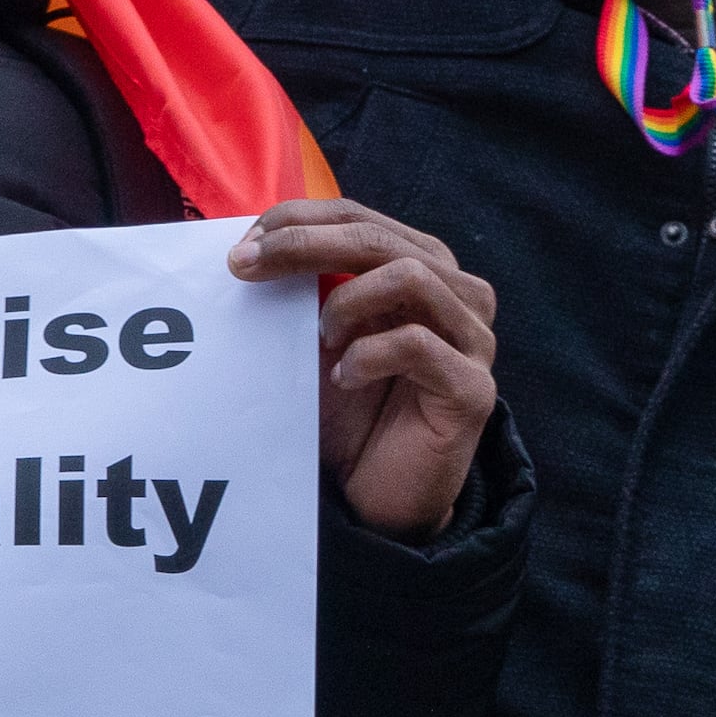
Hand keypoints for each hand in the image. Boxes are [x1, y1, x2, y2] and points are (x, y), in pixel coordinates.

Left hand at [235, 199, 498, 539]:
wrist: (378, 498)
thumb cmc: (349, 413)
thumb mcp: (318, 340)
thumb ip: (305, 291)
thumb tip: (249, 247)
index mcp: (421, 269)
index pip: (361, 218)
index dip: (299, 221)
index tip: (242, 248)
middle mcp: (457, 295)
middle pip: (383, 239)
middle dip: (305, 244)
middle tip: (247, 267)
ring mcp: (473, 340)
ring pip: (412, 277)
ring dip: (347, 299)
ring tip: (319, 338)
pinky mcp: (473, 389)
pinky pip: (419, 345)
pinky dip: (368, 355)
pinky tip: (344, 379)